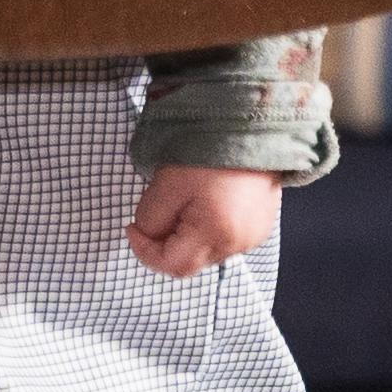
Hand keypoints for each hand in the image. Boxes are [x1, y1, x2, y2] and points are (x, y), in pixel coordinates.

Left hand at [128, 165, 279, 276]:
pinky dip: (206, 229)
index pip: (172, 265)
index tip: (131, 228)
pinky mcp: (260, 226)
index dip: (144, 251)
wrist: (251, 126)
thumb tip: (147, 236)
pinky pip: (225, 240)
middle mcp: (240, 243)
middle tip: (158, 209)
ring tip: (184, 200)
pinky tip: (205, 202)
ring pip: (206, 252)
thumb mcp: (167, 184)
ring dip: (186, 236)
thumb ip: (151, 219)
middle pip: (190, 262)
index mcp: (217, 234)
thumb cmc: (209, 151)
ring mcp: (253, 236)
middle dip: (165, 243)